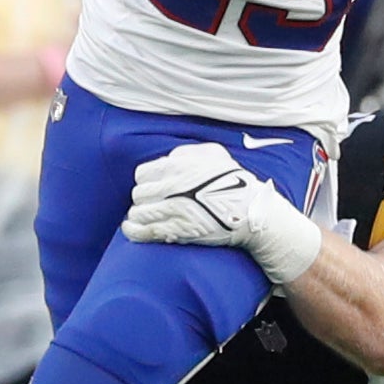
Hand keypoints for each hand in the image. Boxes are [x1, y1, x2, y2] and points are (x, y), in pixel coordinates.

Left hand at [122, 141, 322, 283]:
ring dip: (140, 215)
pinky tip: (131, 229)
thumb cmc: (235, 183)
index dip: (148, 181)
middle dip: (145, 199)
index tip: (155, 187)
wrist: (252, 211)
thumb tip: (170, 157)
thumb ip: (188, 152)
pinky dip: (133, 231)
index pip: (143, 173)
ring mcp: (172, 209)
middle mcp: (172, 186)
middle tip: (155, 203)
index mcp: (178, 166)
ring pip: (139, 212)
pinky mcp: (176, 230)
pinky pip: (143, 231)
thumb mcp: (214, 155)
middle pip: (139, 193)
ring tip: (146, 217)